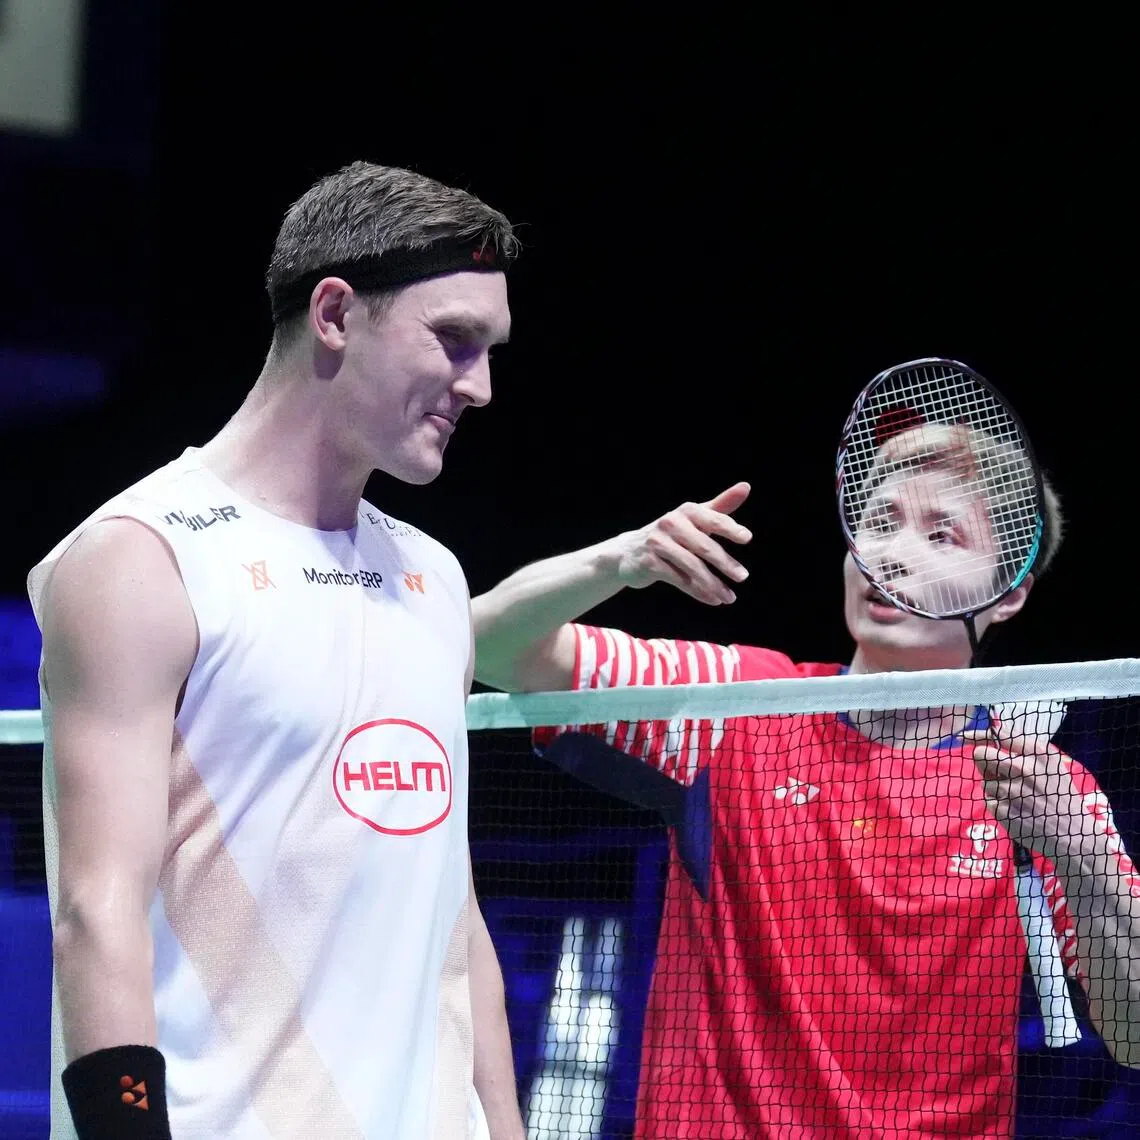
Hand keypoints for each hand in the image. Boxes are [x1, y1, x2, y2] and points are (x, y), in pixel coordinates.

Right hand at [611, 482, 751, 604]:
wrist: (629, 552)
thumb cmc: (671, 534)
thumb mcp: (694, 518)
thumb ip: (721, 505)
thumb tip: (746, 487)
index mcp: (686, 511)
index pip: (712, 519)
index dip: (729, 528)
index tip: (746, 538)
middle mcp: (670, 524)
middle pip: (703, 546)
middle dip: (725, 563)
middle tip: (743, 576)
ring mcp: (658, 543)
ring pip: (692, 566)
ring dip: (713, 584)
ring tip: (729, 598)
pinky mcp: (650, 563)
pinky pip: (679, 580)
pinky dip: (698, 592)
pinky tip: (713, 600)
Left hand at [964, 725, 1101, 862]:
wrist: (1072, 834)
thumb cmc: (1060, 796)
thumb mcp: (1052, 765)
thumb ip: (1023, 747)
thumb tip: (994, 731)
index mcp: (1038, 753)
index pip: (998, 736)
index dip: (978, 735)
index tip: (964, 736)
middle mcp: (1024, 768)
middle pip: (980, 755)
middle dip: (983, 762)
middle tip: (994, 772)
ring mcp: (1012, 790)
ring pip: (985, 782)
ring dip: (996, 789)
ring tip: (1019, 798)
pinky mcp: (1003, 810)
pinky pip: (989, 801)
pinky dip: (999, 806)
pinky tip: (1017, 811)